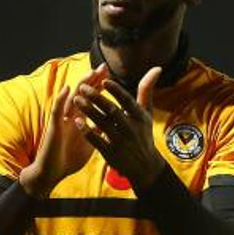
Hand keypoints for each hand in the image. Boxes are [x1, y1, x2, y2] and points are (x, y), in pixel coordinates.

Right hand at [19, 64, 108, 196]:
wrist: (52, 173)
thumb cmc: (68, 159)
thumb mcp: (88, 143)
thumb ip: (97, 131)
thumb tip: (110, 123)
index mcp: (79, 119)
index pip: (90, 99)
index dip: (100, 86)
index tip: (111, 74)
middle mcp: (70, 116)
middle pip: (82, 94)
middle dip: (92, 80)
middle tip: (104, 67)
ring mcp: (61, 120)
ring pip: (71, 99)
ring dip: (80, 85)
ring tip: (90, 73)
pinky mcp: (53, 128)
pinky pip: (57, 111)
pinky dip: (61, 99)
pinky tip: (67, 89)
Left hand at [72, 66, 166, 188]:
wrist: (145, 166)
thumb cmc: (143, 134)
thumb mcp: (147, 113)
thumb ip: (146, 90)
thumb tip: (157, 67)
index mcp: (139, 117)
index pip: (127, 101)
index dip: (116, 91)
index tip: (105, 80)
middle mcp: (131, 129)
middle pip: (112, 111)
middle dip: (97, 98)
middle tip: (82, 87)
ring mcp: (120, 142)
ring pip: (102, 124)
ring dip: (88, 111)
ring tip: (76, 99)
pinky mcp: (111, 153)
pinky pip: (96, 141)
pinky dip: (86, 131)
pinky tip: (76, 120)